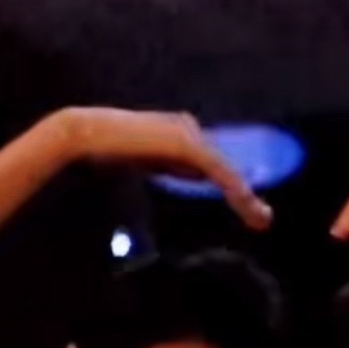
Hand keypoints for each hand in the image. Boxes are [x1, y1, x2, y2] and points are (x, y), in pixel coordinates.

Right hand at [58, 107, 272, 230]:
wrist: (86, 136)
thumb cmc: (106, 151)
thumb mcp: (145, 163)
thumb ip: (166, 167)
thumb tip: (189, 178)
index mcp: (178, 134)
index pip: (213, 162)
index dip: (234, 185)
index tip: (250, 208)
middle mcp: (187, 129)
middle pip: (223, 165)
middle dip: (243, 194)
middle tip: (262, 219)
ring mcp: (186, 133)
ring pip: (224, 169)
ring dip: (244, 196)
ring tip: (260, 218)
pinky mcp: (184, 142)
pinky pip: (216, 168)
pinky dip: (233, 187)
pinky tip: (245, 204)